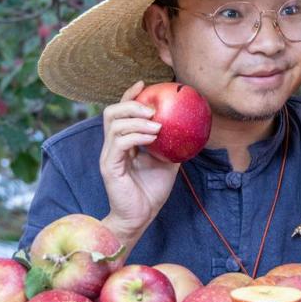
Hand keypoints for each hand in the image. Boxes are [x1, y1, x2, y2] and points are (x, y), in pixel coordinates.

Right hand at [99, 81, 179, 239]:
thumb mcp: (168, 161)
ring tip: (157, 123)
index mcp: (123, 142)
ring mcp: (109, 155)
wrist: (141, 217)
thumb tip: (191, 126)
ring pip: (114, 124)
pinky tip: (153, 137)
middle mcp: (112, 145)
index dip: (130, 95)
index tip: (145, 84)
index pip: (121, 112)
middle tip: (153, 108)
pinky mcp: (110, 166)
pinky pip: (120, 142)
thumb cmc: (152, 190)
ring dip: (137, 119)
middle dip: (132, 103)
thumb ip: (172, 143)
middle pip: (112, 112)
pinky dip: (136, 135)